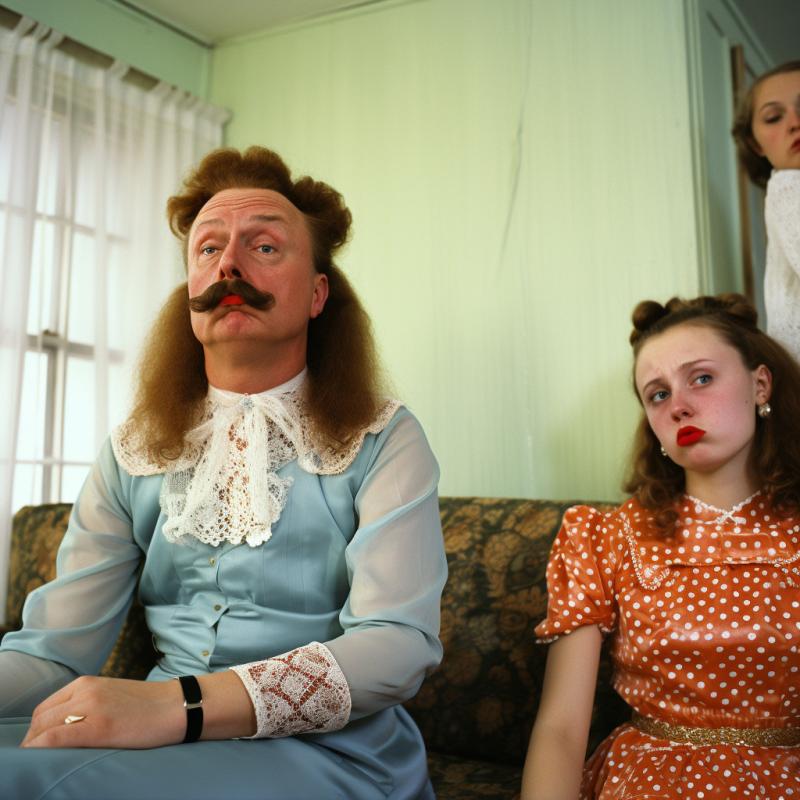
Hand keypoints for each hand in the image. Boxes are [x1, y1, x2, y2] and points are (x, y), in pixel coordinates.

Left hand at [21, 676, 184, 748]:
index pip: (46, 707)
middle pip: (41, 718)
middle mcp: (85, 691)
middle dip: (33, 739)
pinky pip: (55, 738)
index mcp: (88, 682)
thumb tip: (63, 725)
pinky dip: (41, 748)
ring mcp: (91, 707)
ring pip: (44, 728)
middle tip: (39, 756)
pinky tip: (43, 757)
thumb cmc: (148, 706)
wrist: (176, 706)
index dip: (38, 729)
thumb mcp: (112, 695)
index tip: (39, 744)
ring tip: (43, 760)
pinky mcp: (97, 726)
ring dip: (36, 745)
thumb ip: (88, 703)